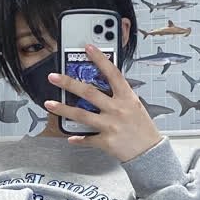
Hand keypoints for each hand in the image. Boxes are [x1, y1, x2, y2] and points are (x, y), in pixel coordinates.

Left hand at [44, 45, 161, 162]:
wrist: (149, 151)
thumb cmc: (142, 127)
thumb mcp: (135, 105)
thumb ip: (119, 95)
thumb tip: (103, 84)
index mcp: (126, 97)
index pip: (112, 73)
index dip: (99, 59)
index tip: (87, 48)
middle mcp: (117, 109)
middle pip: (89, 93)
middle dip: (69, 83)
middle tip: (54, 77)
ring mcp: (110, 125)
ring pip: (82, 115)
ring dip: (63, 109)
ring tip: (50, 104)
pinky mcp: (106, 141)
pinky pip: (88, 139)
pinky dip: (78, 138)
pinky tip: (70, 137)